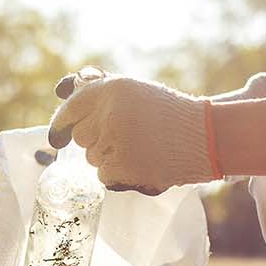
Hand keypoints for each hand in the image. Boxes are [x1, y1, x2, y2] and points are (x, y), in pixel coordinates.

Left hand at [47, 67, 220, 193]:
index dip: (62, 123)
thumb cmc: (171, 113)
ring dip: (110, 158)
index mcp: (112, 89)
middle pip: (80, 137)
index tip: (58, 137)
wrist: (207, 136)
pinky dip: (119, 175)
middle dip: (96, 140)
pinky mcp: (123, 167)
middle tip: (125, 137)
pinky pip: (104, 176)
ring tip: (141, 149)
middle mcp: (110, 112)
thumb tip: (62, 88)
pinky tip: (143, 163)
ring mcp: (115, 141)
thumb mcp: (136, 91)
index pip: (71, 108)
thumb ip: (100, 90)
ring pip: (92, 158)